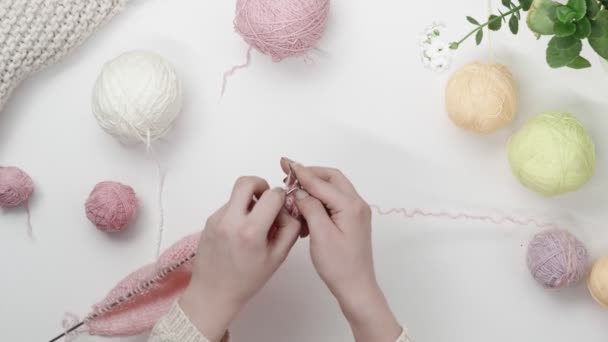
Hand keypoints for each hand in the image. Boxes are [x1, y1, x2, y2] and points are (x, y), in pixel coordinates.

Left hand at [180, 176, 300, 340]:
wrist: (214, 293)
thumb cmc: (247, 280)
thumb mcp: (277, 257)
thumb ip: (289, 229)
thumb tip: (288, 210)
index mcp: (250, 231)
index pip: (272, 195)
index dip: (281, 198)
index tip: (281, 210)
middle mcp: (230, 221)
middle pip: (247, 181)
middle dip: (261, 185)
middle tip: (266, 201)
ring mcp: (216, 220)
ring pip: (237, 194)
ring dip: (249, 201)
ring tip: (254, 224)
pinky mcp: (209, 221)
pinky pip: (228, 206)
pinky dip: (238, 212)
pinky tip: (241, 233)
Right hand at [281, 158, 401, 341]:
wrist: (355, 287)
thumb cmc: (340, 266)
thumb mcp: (320, 235)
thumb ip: (311, 208)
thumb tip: (301, 192)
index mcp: (350, 206)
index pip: (321, 181)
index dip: (301, 172)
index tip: (286, 163)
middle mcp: (356, 205)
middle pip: (331, 178)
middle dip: (309, 174)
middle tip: (289, 175)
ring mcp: (355, 212)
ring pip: (332, 189)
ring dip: (313, 187)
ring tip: (294, 194)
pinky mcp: (351, 220)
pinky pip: (333, 201)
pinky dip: (318, 201)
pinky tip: (304, 211)